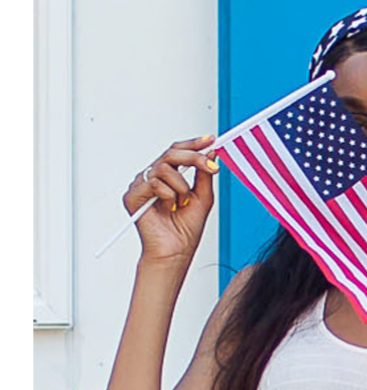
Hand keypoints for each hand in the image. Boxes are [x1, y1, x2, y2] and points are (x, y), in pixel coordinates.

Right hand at [126, 136, 218, 262]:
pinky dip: (168, 195)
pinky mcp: (132, 196)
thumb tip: (211, 152)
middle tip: (210, 166)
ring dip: (181, 187)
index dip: (193, 144)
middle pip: (170, 153)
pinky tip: (169, 208)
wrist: (176, 250)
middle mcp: (153, 177)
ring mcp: (141, 186)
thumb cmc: (186, 228)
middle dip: (194, 157)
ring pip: (163, 168)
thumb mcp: (203, 197)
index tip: (211, 139)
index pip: (177, 152)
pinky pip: (153, 183)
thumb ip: (205, 174)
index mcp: (168, 176)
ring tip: (182, 204)